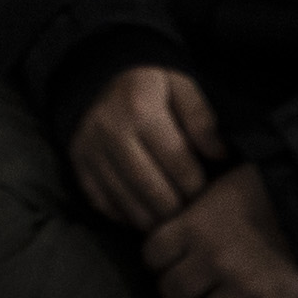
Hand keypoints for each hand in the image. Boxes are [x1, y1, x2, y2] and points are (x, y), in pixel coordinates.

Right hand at [71, 64, 225, 231]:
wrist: (99, 80)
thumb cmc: (150, 87)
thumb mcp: (181, 87)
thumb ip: (202, 119)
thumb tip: (220, 155)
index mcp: (140, 109)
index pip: (179, 165)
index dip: (199, 184)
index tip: (205, 188)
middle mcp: (110, 132)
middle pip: (156, 193)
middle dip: (180, 207)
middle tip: (190, 205)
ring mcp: (89, 152)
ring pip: (131, 208)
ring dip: (157, 217)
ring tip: (171, 210)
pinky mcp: (78, 167)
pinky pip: (106, 209)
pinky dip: (129, 217)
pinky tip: (145, 207)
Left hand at [140, 166, 297, 297]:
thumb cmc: (267, 181)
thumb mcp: (221, 184)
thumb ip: (196, 208)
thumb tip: (177, 216)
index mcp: (193, 225)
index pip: (152, 255)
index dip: (159, 258)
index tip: (170, 257)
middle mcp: (211, 260)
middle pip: (172, 292)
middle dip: (180, 288)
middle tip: (194, 282)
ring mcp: (242, 286)